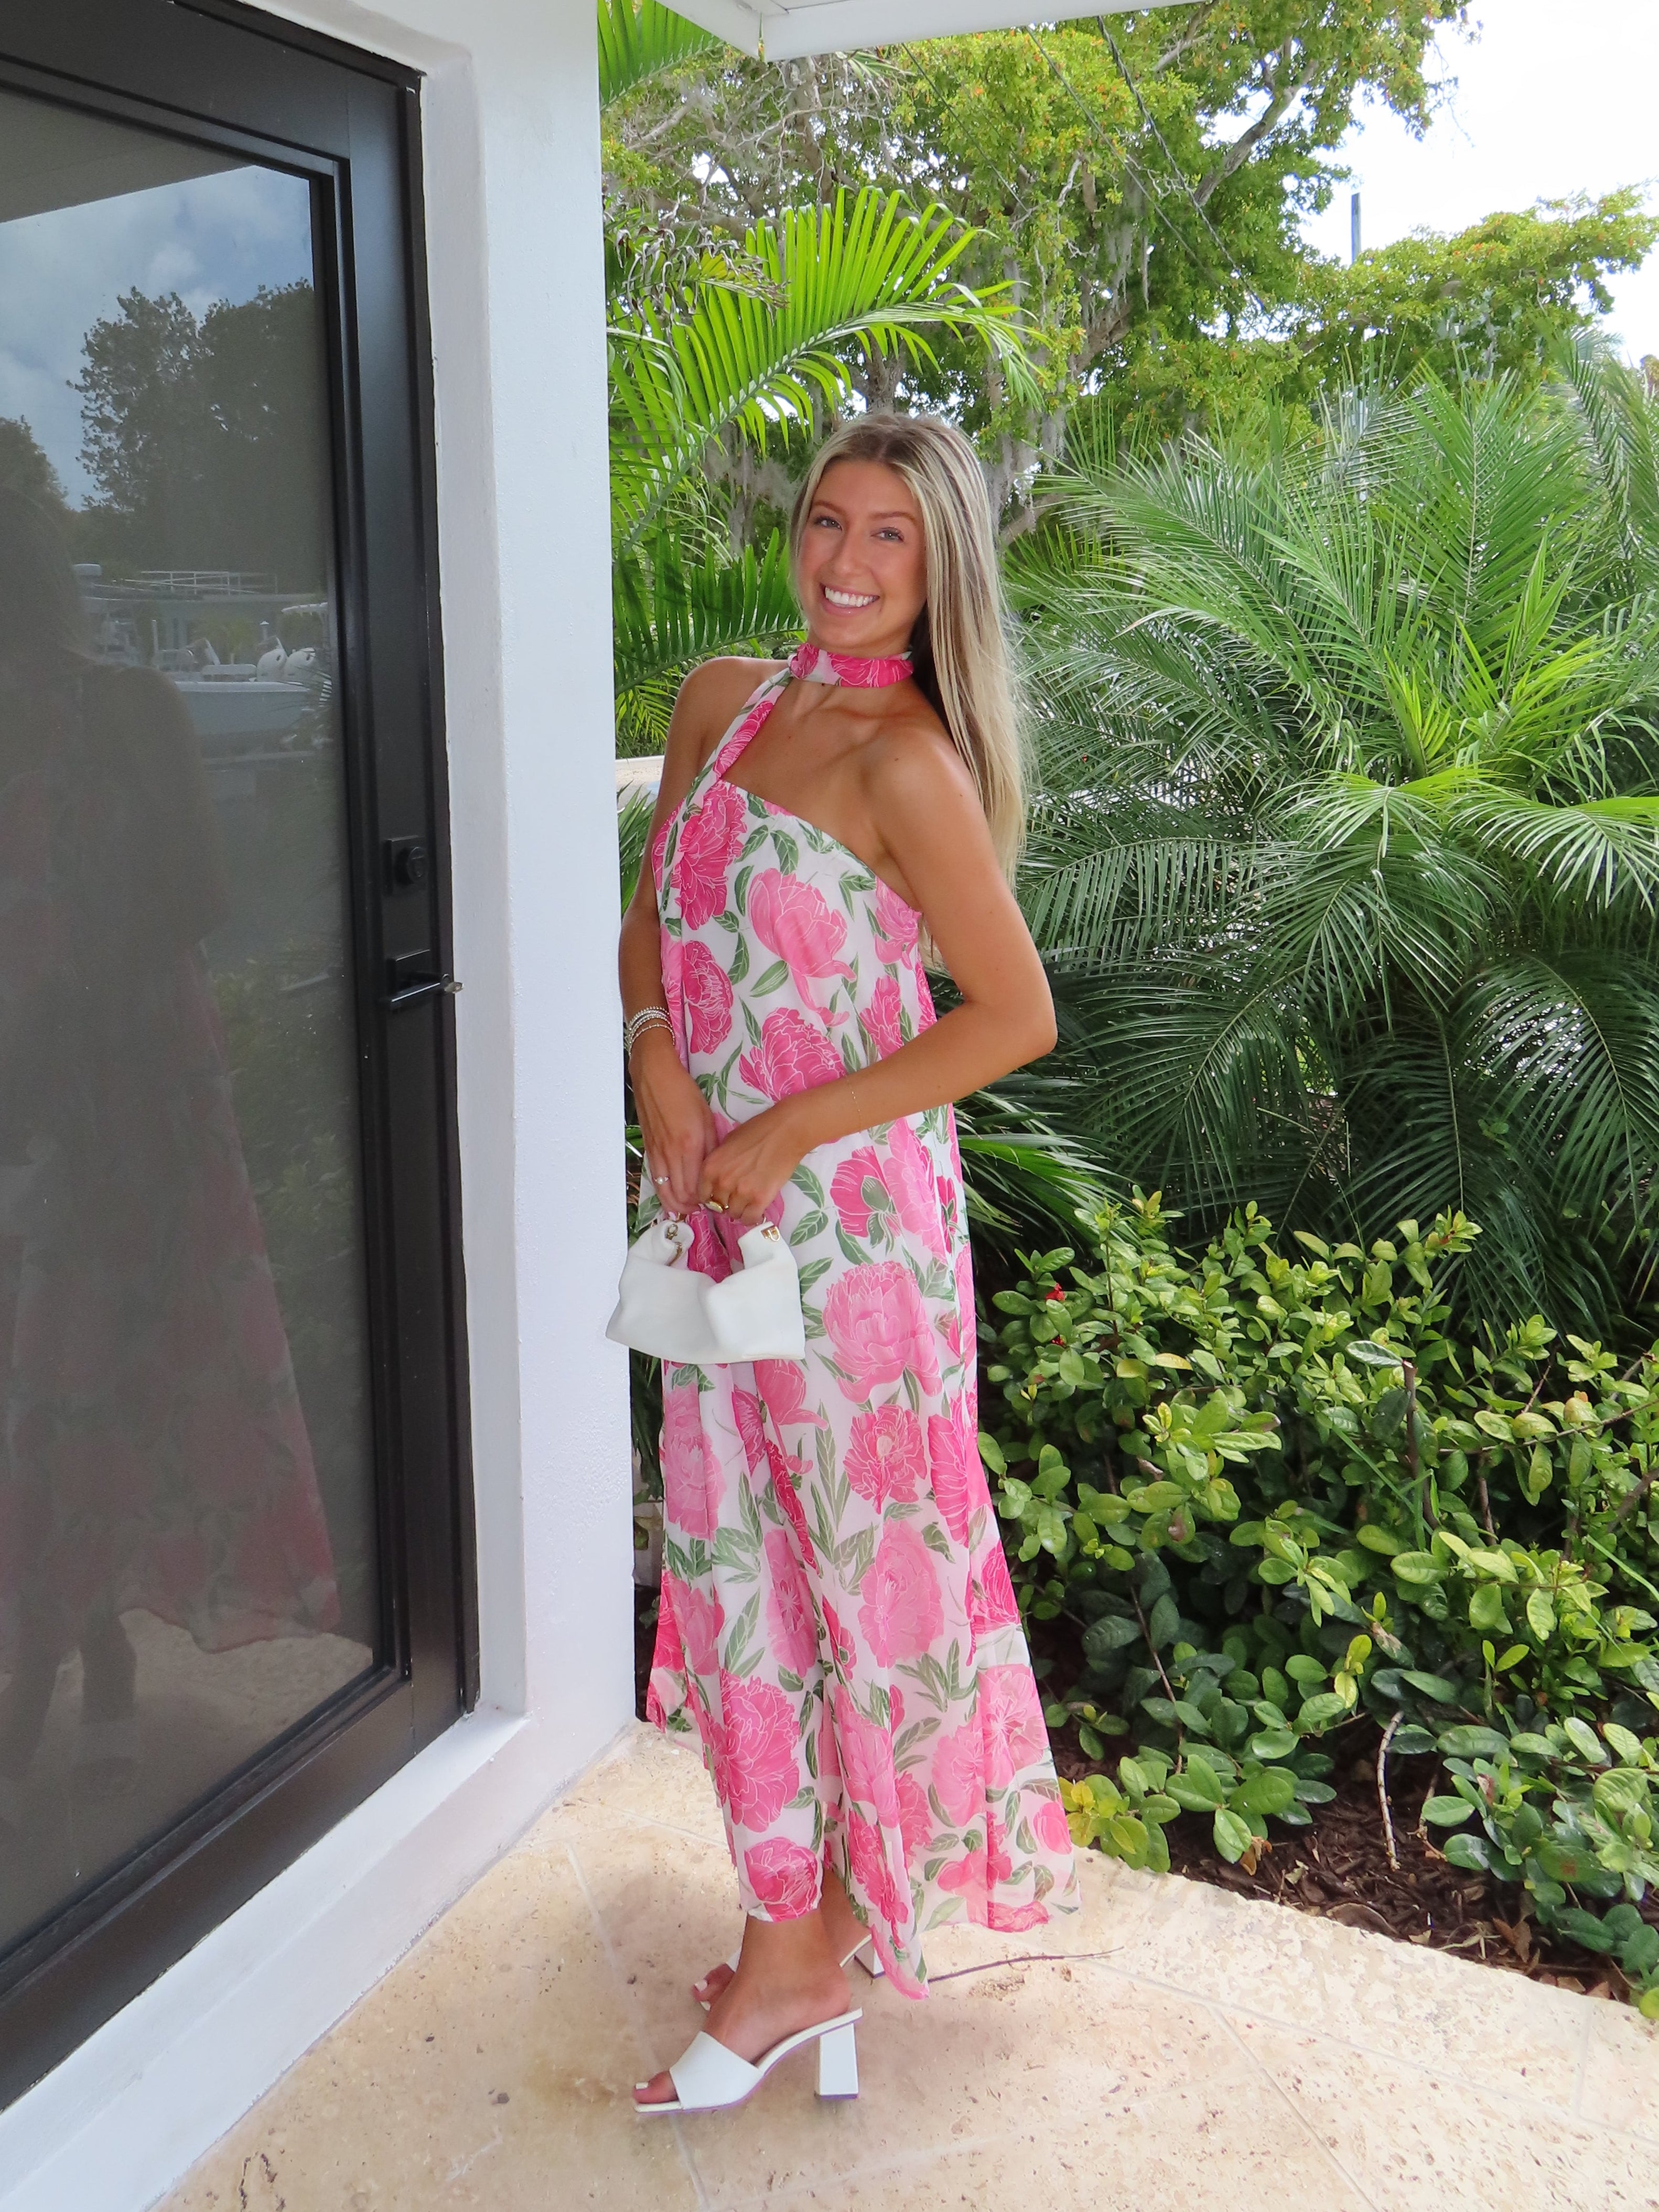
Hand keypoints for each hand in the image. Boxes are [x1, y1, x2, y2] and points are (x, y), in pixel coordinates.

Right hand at [631, 1029, 716, 1215]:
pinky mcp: (648, 1149)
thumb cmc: (685, 1093)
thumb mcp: (706, 1118)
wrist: (655, 1076)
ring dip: (677, 1203)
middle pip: (679, 1195)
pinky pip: (656, 1179)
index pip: (696, 1187)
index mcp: (690, 1146)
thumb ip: (710, 1147)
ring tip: (689, 1206)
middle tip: (704, 1208)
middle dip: (692, 1207)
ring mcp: (657, 1153)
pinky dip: (665, 1191)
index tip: (715, 1201)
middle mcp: (671, 1154)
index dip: (705, 1200)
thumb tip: (714, 1170)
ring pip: (664, 1191)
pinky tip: (673, 1195)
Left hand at [699, 1102, 808, 1225]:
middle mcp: (722, 1182)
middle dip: (726, 1203)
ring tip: (748, 1202)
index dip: (711, 1196)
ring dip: (740, 1210)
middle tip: (737, 1197)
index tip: (720, 1196)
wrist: (785, 1132)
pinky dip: (752, 1217)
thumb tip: (717, 1180)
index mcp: (710, 1167)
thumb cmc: (757, 1131)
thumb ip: (718, 1164)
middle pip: (718, 1206)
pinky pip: (750, 1218)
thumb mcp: (727, 1143)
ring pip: (734, 1214)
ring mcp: (741, 1192)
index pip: (703, 1195)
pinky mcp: (760, 1199)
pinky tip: (755, 1210)